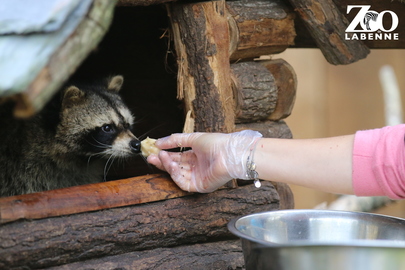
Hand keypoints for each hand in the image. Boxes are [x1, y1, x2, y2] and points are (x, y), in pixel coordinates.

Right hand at [147, 130, 261, 192]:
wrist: (230, 152)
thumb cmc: (216, 143)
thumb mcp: (193, 138)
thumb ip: (175, 140)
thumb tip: (158, 142)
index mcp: (196, 157)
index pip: (176, 157)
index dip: (164, 155)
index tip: (153, 150)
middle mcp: (196, 168)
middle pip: (175, 167)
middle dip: (162, 162)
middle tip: (150, 157)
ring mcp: (198, 178)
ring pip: (177, 174)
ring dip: (168, 166)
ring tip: (161, 157)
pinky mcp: (200, 186)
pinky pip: (183, 183)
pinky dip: (175, 175)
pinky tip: (172, 165)